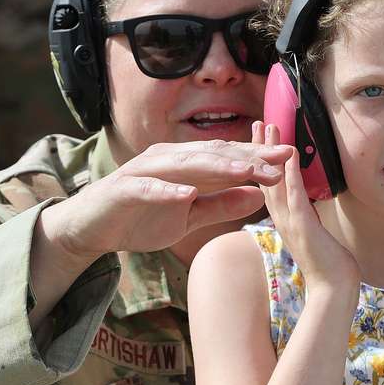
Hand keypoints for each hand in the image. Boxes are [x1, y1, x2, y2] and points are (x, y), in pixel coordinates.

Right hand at [38, 138, 292, 266]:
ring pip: (187, 165)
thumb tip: (258, 196)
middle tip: (281, 159)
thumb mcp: (189, 217)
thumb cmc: (141, 218)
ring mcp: (145, 171)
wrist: (92, 228)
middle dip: (249, 157)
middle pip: (214, 155)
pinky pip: (150, 188)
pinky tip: (189, 193)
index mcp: (186, 164)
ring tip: (247, 170)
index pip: (228, 159)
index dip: (259, 159)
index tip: (291, 160)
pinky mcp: (125, 189)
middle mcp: (168, 159)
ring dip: (218, 167)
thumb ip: (222, 205)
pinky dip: (168, 190)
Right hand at [255, 121, 359, 291]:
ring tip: (269, 128)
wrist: (334, 289)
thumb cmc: (329, 266)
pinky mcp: (304, 226)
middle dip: (261, 150)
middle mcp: (283, 220)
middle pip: (265, 178)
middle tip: (258, 124)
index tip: (260, 140)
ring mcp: (291, 223)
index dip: (262, 162)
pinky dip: (291, 175)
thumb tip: (309, 210)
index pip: (269, 186)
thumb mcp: (315, 237)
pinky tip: (289, 156)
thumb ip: (308, 221)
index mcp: (285, 222)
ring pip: (276, 182)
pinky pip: (295, 196)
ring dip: (272, 154)